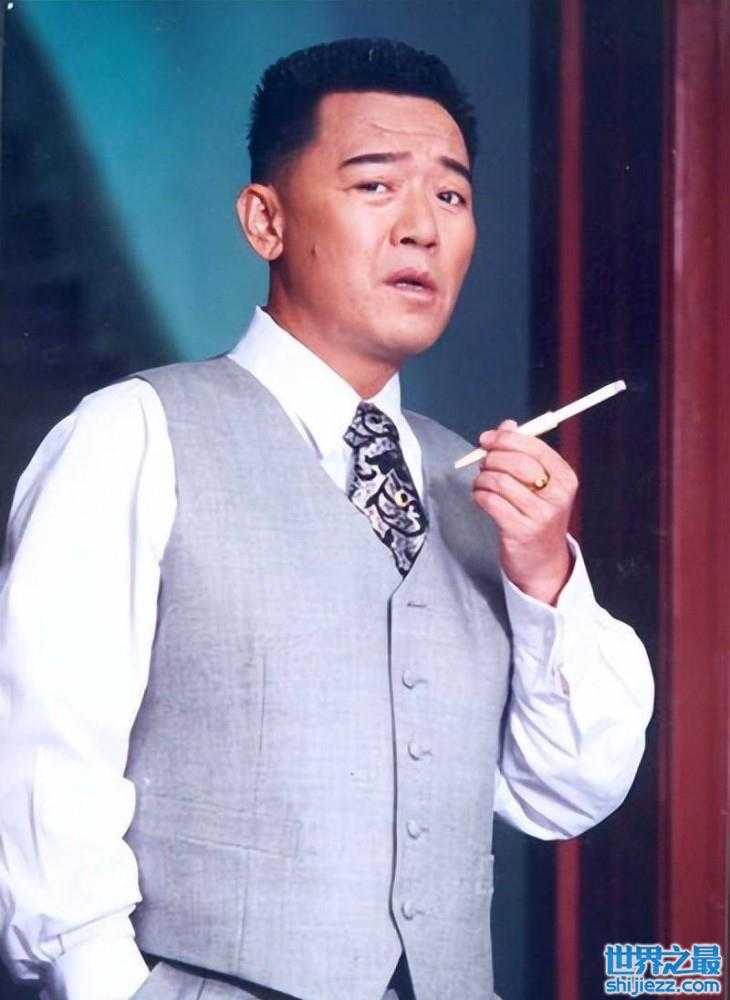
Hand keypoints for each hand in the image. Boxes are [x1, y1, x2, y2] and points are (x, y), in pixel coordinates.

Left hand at [471, 420, 577, 604]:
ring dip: (482, 479)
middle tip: (483, 465)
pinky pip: (489, 501)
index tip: (487, 439)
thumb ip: (523, 452)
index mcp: (565, 478)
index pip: (533, 447)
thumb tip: (507, 425)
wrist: (542, 561)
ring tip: (482, 484)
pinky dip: (479, 496)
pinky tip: (481, 498)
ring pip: (498, 481)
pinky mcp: (519, 531)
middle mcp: (556, 495)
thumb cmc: (537, 515)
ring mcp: (539, 515)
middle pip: (514, 462)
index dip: (505, 439)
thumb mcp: (540, 483)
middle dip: (491, 459)